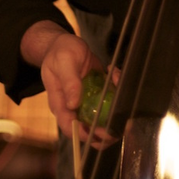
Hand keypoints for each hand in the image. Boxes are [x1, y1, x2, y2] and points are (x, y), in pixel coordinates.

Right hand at [21, 20, 117, 146]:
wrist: (65, 44)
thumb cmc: (60, 52)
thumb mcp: (64, 62)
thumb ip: (69, 81)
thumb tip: (73, 104)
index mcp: (60, 103)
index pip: (70, 127)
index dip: (84, 134)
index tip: (99, 131)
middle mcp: (73, 108)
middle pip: (88, 130)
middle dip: (106, 130)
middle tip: (118, 119)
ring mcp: (86, 103)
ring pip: (102, 118)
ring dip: (115, 106)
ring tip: (116, 80)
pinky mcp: (97, 95)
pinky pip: (109, 100)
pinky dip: (116, 90)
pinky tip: (115, 74)